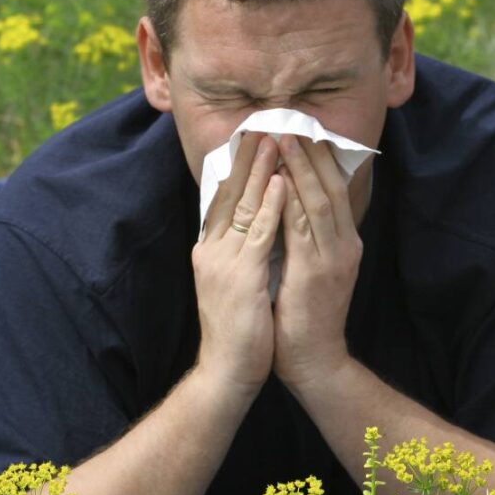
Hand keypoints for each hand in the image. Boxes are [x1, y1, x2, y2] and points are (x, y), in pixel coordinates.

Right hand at [190, 132, 280, 395]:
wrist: (228, 372)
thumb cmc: (239, 328)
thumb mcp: (237, 280)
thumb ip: (241, 250)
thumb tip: (256, 222)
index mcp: (209, 250)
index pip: (223, 197)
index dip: (238, 166)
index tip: (253, 136)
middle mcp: (211, 250)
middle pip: (230, 193)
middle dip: (249, 157)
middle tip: (265, 122)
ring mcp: (224, 262)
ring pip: (244, 205)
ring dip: (262, 170)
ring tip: (277, 139)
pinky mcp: (241, 277)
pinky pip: (259, 233)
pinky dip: (271, 205)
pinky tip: (284, 182)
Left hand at [272, 135, 363, 393]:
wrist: (315, 360)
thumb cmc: (305, 317)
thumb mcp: (311, 269)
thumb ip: (306, 238)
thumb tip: (289, 204)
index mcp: (344, 243)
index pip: (335, 190)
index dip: (320, 159)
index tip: (305, 130)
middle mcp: (345, 245)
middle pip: (332, 187)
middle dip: (313, 153)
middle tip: (295, 121)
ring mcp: (334, 258)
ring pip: (319, 200)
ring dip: (301, 168)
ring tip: (285, 138)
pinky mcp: (317, 272)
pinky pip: (304, 228)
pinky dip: (292, 200)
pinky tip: (279, 180)